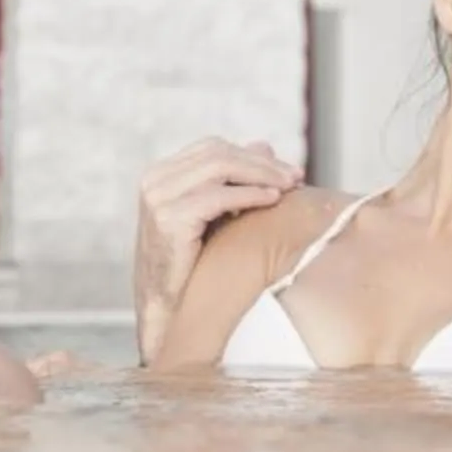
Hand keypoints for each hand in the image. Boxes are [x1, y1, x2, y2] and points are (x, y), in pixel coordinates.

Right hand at [132, 136, 299, 362]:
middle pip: (218, 153)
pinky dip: (249, 194)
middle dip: (262, 162)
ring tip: (289, 186)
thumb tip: (265, 144)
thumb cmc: (192, 264)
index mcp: (160, 174)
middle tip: (296, 176)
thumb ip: (233, 180)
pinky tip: (272, 200)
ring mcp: (158, 198)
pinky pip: (218, 197)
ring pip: (220, 168)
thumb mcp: (212, 214)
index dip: (253, 155)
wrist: (166, 308)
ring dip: (261, 174)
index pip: (213, 148)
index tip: (287, 170)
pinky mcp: (168, 218)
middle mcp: (155, 180)